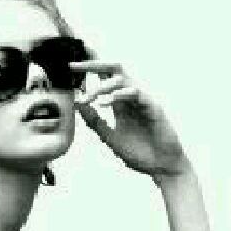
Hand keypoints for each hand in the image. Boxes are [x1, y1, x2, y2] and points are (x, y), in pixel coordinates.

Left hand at [73, 61, 189, 179]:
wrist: (160, 166)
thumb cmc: (139, 152)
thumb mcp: (109, 136)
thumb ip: (95, 121)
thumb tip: (78, 105)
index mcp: (120, 103)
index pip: (104, 79)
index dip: (89, 70)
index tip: (69, 67)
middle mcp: (131, 97)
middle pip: (114, 70)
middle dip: (94, 64)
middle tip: (74, 66)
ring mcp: (142, 100)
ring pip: (123, 79)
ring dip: (103, 86)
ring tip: (89, 96)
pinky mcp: (153, 107)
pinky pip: (136, 93)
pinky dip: (119, 95)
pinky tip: (105, 102)